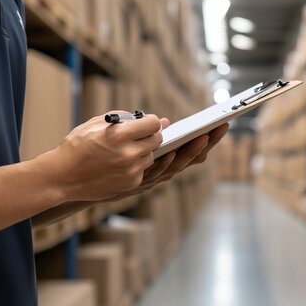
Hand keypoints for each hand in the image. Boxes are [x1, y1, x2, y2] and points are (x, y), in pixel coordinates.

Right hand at [39, 112, 162, 201]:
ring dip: (142, 151)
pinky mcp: (131, 183)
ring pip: (150, 156)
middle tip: (139, 135)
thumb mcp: (95, 124)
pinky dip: (135, 166)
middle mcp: (128, 153)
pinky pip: (142, 170)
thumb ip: (122, 118)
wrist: (61, 177)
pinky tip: (118, 165)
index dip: (150, 121)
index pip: (153, 124)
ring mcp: (131, 171)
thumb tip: (143, 118)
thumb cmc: (76, 146)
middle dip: (149, 135)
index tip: (146, 122)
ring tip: (123, 151)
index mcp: (119, 135)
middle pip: (157, 139)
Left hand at [106, 121, 228, 199]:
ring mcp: (152, 178)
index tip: (222, 124)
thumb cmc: (107, 160)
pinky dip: (165, 164)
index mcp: (165, 159)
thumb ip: (150, 134)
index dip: (208, 139)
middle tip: (220, 128)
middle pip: (191, 158)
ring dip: (190, 153)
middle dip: (207, 143)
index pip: (191, 148)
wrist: (83, 182)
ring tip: (202, 138)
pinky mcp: (138, 183)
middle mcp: (163, 170)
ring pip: (176, 166)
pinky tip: (172, 152)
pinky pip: (155, 174)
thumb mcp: (131, 144)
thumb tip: (166, 122)